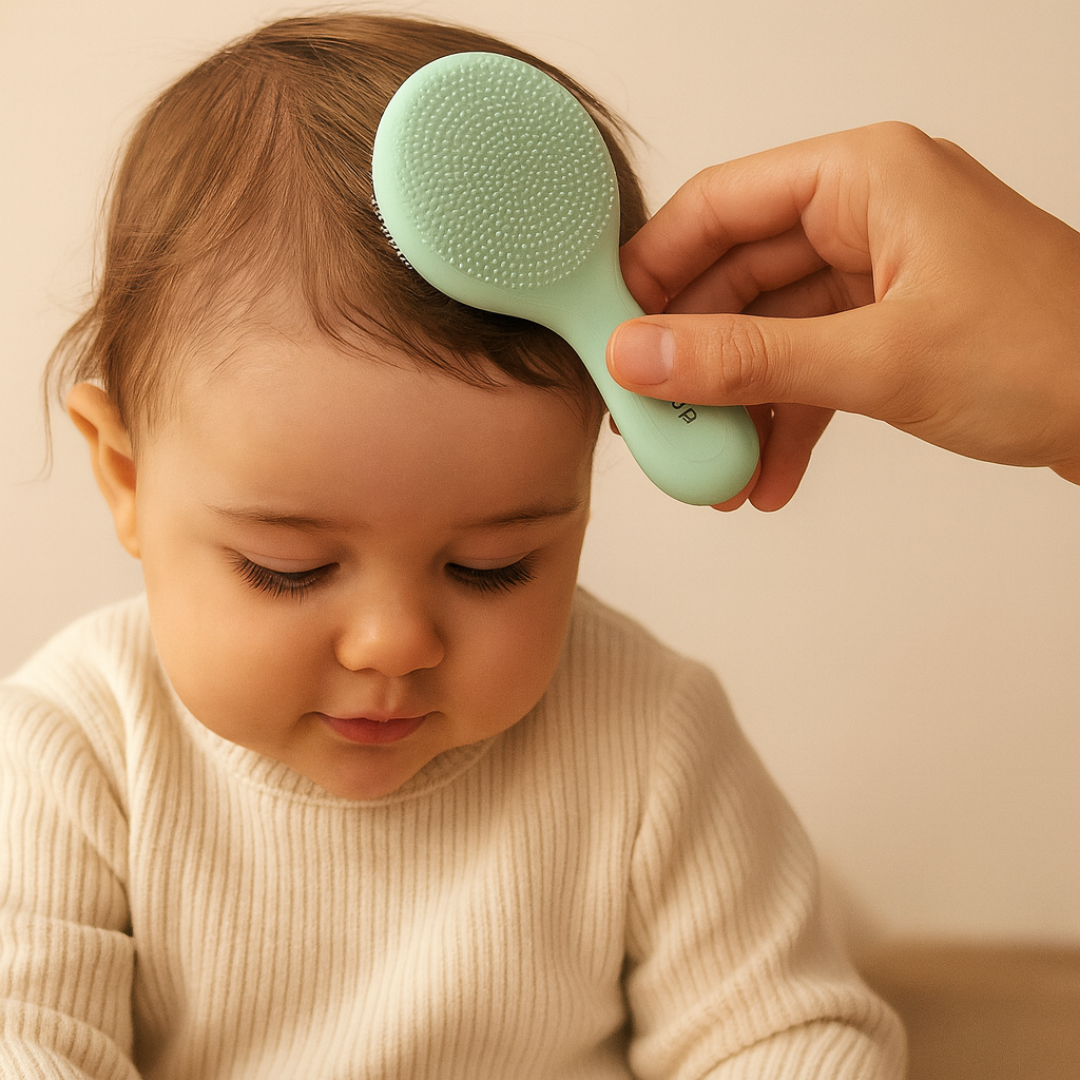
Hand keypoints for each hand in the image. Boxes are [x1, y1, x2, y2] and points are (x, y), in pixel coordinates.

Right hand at [607, 122, 1079, 509]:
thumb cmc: (1050, 355)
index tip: (610, 331)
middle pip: (737, 277)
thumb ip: (746, 361)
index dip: (655, 269)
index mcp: (863, 178)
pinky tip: (767, 479)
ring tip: (712, 470)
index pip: (720, 205)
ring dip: (738, 405)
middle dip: (695, 359)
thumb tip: (639, 357)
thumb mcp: (876, 360)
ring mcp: (880, 274)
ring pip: (770, 333)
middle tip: (654, 418)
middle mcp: (866, 214)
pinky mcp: (894, 328)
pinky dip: (786, 422)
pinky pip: (811, 368)